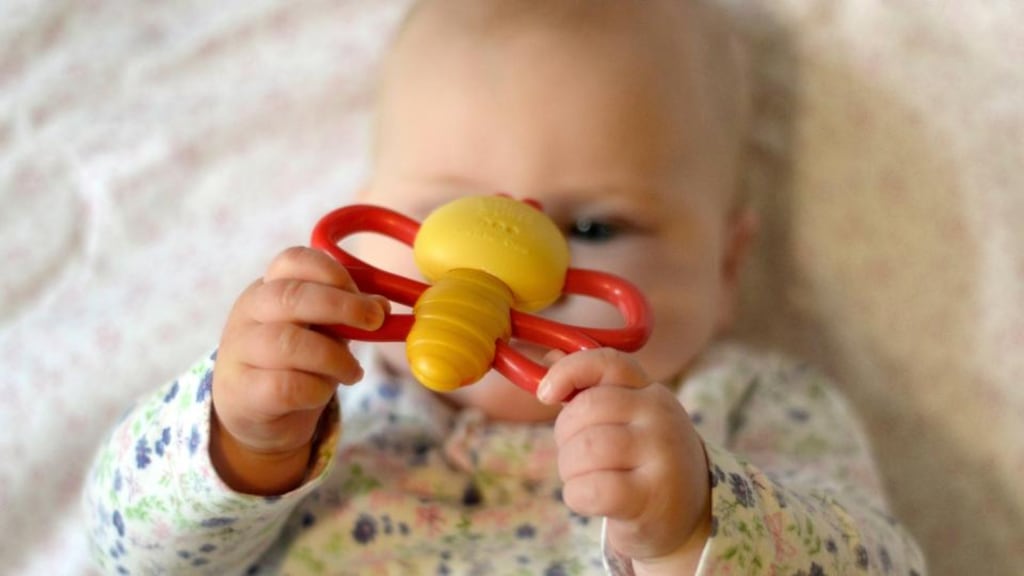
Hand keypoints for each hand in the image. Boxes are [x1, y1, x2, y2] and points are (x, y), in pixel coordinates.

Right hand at [210, 246, 386, 494]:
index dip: (331, 272)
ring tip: (353, 370)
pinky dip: (317, 389)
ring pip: (289, 344)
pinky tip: (323, 391)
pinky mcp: (244, 391)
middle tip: (374, 321)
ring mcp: (241, 351)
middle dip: (341, 306)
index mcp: (268, 288)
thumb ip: (347, 313)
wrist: (252, 408)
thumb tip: (381, 306)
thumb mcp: (321, 330)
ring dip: (334, 357)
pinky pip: (287, 385)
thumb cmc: (293, 360)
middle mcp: (249, 313)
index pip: (292, 260)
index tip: (361, 292)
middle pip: (290, 296)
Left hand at [538, 348, 710, 573]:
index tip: (545, 393)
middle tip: (576, 455)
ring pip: (585, 449)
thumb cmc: (643, 462)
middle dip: (564, 435)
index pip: (608, 362)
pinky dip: (577, 496)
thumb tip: (549, 355)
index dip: (569, 371)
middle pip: (585, 410)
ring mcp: (661, 455)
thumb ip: (591, 390)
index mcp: (650, 392)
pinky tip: (591, 499)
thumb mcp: (628, 419)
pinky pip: (590, 489)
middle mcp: (660, 415)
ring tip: (585, 478)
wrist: (688, 514)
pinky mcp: (651, 496)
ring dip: (570, 469)